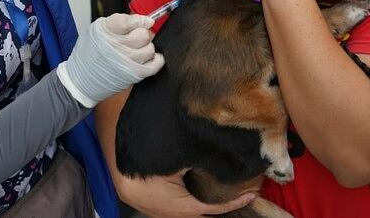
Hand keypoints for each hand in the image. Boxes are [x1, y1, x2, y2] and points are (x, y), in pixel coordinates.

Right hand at [57, 14, 164, 107]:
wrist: (80, 80)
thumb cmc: (89, 54)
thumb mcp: (96, 30)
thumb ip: (118, 23)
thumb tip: (142, 20)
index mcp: (105, 31)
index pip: (129, 21)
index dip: (140, 20)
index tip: (146, 21)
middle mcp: (116, 46)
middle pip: (143, 34)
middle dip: (141, 34)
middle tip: (135, 37)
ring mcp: (126, 61)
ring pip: (150, 48)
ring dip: (145, 47)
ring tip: (136, 50)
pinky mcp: (134, 74)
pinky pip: (155, 64)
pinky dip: (156, 60)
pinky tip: (149, 57)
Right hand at [116, 169, 256, 217]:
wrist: (118, 168)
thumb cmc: (147, 163)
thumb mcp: (177, 161)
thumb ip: (198, 163)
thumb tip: (220, 157)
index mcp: (182, 207)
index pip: (214, 208)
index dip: (234, 202)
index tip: (250, 195)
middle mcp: (172, 215)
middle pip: (202, 215)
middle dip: (219, 207)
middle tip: (237, 194)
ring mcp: (160, 214)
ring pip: (188, 213)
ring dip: (203, 206)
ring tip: (220, 193)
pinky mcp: (151, 207)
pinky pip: (174, 208)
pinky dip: (187, 203)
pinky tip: (193, 191)